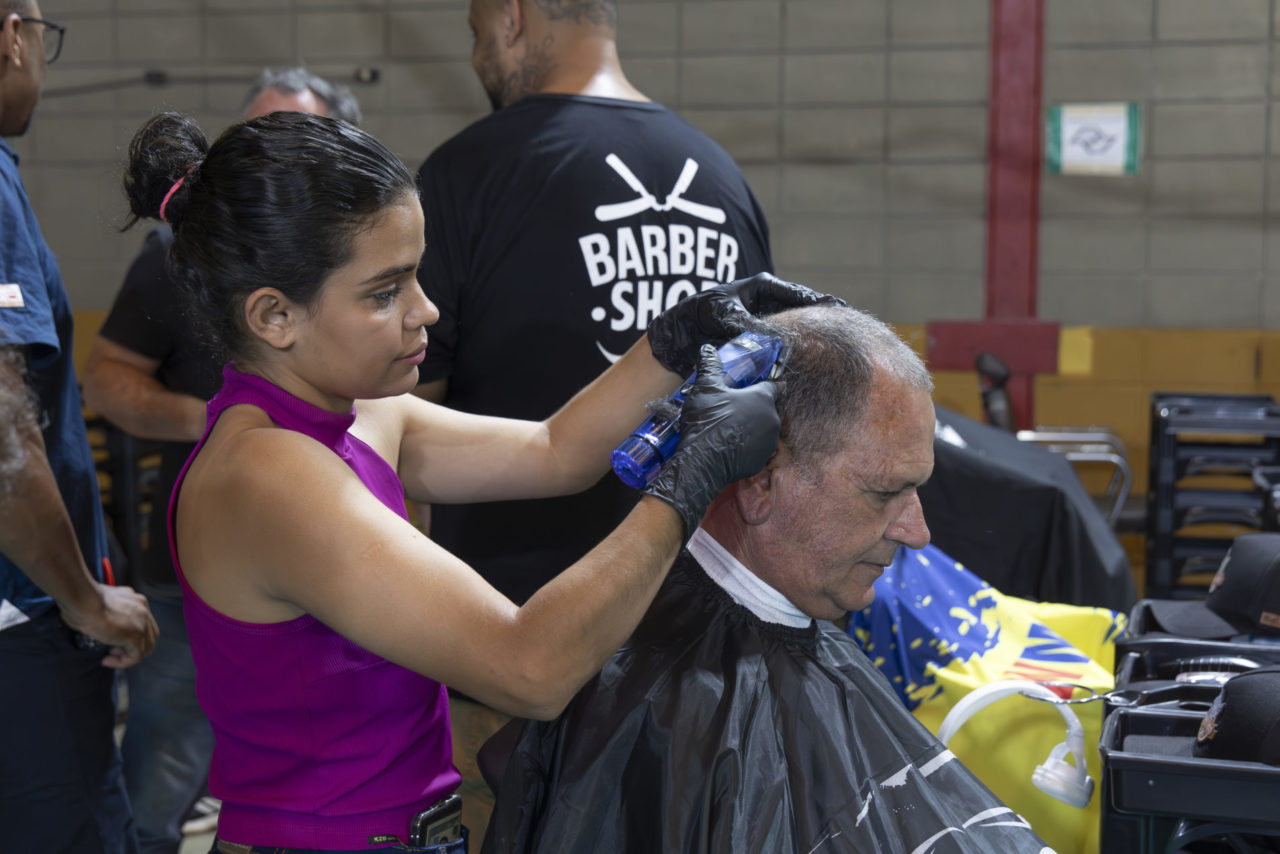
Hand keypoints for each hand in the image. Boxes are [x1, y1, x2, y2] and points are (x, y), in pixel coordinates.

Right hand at [61, 583, 157, 667]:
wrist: (82, 600)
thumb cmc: (81, 601)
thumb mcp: (100, 603)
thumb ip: (106, 611)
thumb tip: (100, 623)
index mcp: (136, 600)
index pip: (143, 622)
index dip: (129, 634)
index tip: (111, 640)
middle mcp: (143, 609)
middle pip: (149, 635)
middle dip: (132, 646)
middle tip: (112, 650)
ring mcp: (142, 622)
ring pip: (146, 647)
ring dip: (127, 655)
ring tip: (109, 656)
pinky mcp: (136, 635)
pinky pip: (136, 656)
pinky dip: (122, 662)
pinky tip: (106, 660)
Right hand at [644, 345, 780, 539]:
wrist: (702, 462)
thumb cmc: (707, 422)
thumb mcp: (705, 389)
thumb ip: (709, 366)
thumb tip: (707, 349)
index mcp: (763, 398)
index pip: (775, 385)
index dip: (765, 383)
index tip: (757, 384)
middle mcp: (772, 420)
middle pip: (767, 408)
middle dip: (754, 407)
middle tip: (733, 407)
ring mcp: (768, 443)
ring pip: (763, 429)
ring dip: (752, 427)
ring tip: (730, 427)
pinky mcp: (760, 461)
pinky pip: (756, 449)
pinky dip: (747, 446)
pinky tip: (729, 445)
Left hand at [647, 272, 843, 375]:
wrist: (681, 335)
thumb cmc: (699, 314)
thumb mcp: (723, 313)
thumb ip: (746, 322)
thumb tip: (767, 335)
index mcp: (762, 287)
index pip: (797, 293)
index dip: (818, 301)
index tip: (838, 307)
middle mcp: (768, 304)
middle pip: (801, 310)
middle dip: (820, 318)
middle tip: (845, 325)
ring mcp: (766, 322)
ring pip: (794, 329)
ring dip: (809, 336)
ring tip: (833, 345)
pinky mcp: (760, 340)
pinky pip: (782, 345)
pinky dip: (794, 352)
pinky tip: (808, 361)